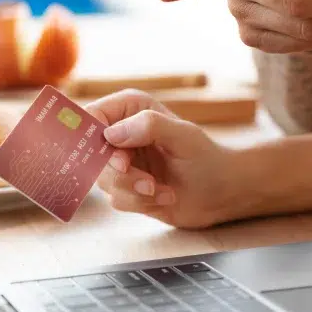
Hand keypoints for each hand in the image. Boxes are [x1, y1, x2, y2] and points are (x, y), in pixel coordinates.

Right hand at [86, 90, 240, 228]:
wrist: (220, 192)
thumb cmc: (206, 158)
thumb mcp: (183, 137)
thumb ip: (150, 126)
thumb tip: (111, 133)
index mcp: (132, 108)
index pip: (91, 116)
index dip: (93, 140)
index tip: (118, 161)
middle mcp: (121, 132)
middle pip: (91, 155)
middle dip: (120, 175)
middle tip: (148, 182)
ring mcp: (121, 161)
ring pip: (103, 181)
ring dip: (135, 190)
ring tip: (162, 189)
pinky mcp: (125, 187)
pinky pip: (116, 199)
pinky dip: (141, 203)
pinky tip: (165, 196)